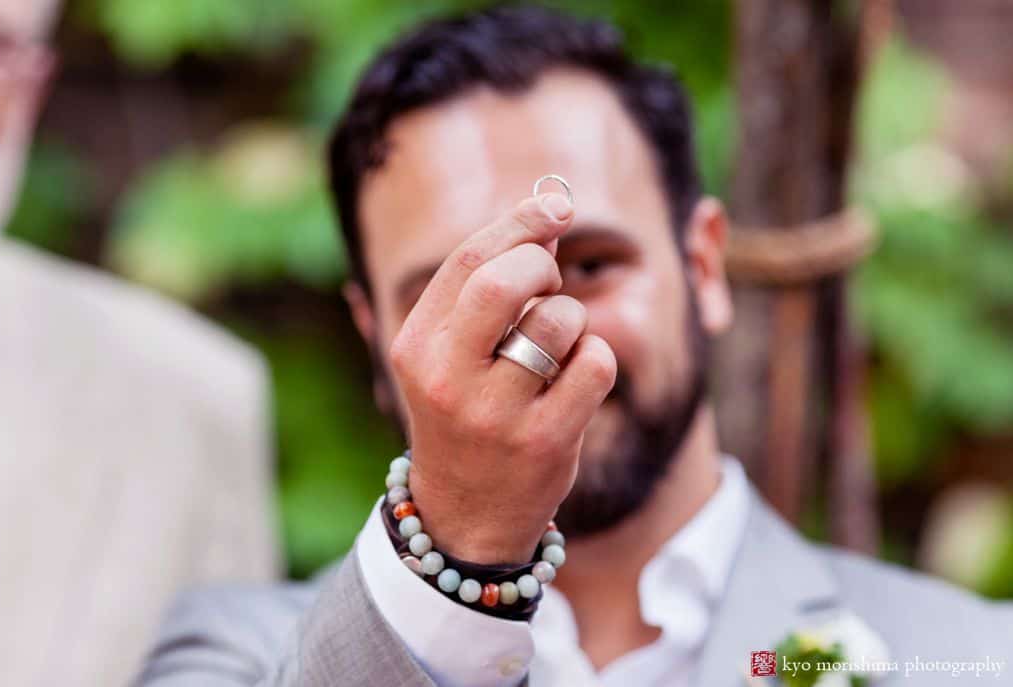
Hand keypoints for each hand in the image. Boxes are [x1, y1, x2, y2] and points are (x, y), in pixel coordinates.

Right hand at [389, 192, 616, 563]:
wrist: (468, 512)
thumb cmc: (466, 413)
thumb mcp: (452, 354)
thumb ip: (486, 290)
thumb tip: (549, 220)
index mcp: (416, 346)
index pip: (468, 260)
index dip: (521, 222)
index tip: (556, 206)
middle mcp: (446, 378)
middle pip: (506, 281)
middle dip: (543, 264)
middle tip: (550, 282)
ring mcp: (495, 414)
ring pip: (560, 319)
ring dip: (573, 319)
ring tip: (556, 349)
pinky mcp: (546, 441)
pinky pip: (596, 362)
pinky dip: (596, 358)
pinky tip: (574, 382)